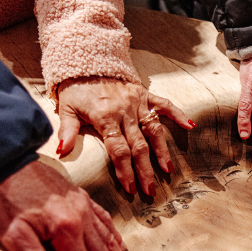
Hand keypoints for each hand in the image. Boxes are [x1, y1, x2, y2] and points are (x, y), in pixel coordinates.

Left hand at [0, 160, 135, 250]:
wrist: (6, 161)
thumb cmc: (5, 198)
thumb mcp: (12, 234)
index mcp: (66, 228)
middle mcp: (82, 217)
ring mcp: (84, 206)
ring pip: (109, 239)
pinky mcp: (81, 198)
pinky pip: (105, 220)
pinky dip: (115, 237)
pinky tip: (120, 248)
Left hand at [56, 77, 193, 196]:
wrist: (86, 60)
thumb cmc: (75, 88)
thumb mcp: (66, 109)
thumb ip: (67, 131)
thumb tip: (61, 152)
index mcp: (105, 117)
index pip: (118, 150)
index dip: (125, 170)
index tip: (131, 188)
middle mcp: (125, 111)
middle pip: (138, 146)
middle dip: (145, 170)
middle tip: (151, 190)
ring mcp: (137, 102)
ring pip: (154, 130)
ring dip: (162, 151)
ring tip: (168, 170)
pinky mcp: (144, 94)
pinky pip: (164, 104)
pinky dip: (178, 114)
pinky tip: (190, 126)